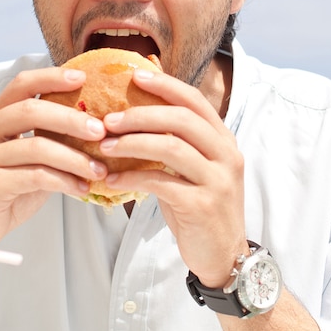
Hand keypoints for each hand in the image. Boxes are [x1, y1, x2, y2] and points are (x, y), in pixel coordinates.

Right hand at [0, 67, 107, 247]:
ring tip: (98, 169)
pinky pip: (36, 176)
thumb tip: (94, 125)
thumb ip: (49, 139)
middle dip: (71, 119)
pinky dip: (64, 181)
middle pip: (31, 111)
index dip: (51, 78)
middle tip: (100, 131)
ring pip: (37, 147)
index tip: (82, 79)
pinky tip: (81, 189)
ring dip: (75, 158)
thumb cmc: (7, 192)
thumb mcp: (29, 159)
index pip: (22, 85)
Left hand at [100, 69, 245, 286]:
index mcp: (223, 139)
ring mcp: (217, 179)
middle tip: (109, 119)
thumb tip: (134, 115)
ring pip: (170, 147)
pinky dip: (132, 178)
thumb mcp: (193, 168)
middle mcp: (226, 154)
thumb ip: (175, 141)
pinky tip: (111, 179)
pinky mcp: (202, 205)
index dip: (165, 85)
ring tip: (105, 145)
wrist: (223, 255)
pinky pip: (161, 182)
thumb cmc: (199, 205)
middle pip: (181, 119)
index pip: (194, 100)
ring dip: (132, 143)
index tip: (135, 75)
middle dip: (140, 114)